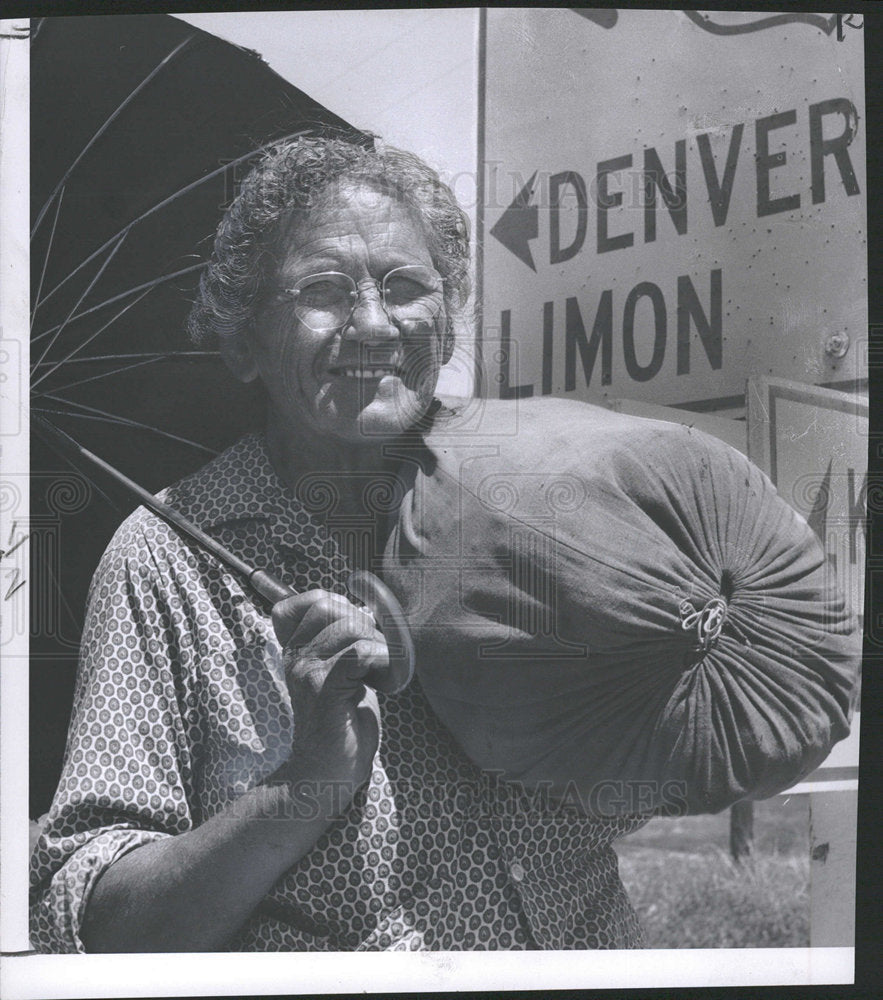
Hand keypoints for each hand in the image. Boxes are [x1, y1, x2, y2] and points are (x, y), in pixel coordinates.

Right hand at [271, 590, 382, 816]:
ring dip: (378, 646)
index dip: (342, 605)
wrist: (326, 774)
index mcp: (297, 649)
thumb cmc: (342, 723)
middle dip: (365, 624)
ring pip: (351, 628)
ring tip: (378, 675)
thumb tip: (376, 611)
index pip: (312, 600)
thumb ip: (346, 643)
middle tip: (373, 658)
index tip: (359, 633)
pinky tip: (386, 680)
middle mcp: (296, 655)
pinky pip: (360, 653)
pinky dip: (383, 660)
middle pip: (332, 606)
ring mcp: (307, 671)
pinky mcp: (325, 689)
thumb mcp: (341, 673)